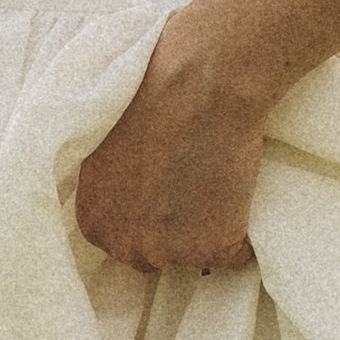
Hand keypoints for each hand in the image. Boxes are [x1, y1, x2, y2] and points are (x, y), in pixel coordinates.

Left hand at [75, 19, 267, 274]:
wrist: (199, 83)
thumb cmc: (149, 96)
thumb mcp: (102, 146)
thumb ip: (108, 187)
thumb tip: (126, 200)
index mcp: (95, 222)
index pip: (123, 241)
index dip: (149, 216)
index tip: (167, 191)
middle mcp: (126, 245)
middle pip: (156, 256)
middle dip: (175, 231)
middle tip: (194, 186)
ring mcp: (171, 252)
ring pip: (197, 256)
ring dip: (211, 228)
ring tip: (215, 179)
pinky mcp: (213, 249)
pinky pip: (237, 252)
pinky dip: (245, 227)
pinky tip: (237, 185)